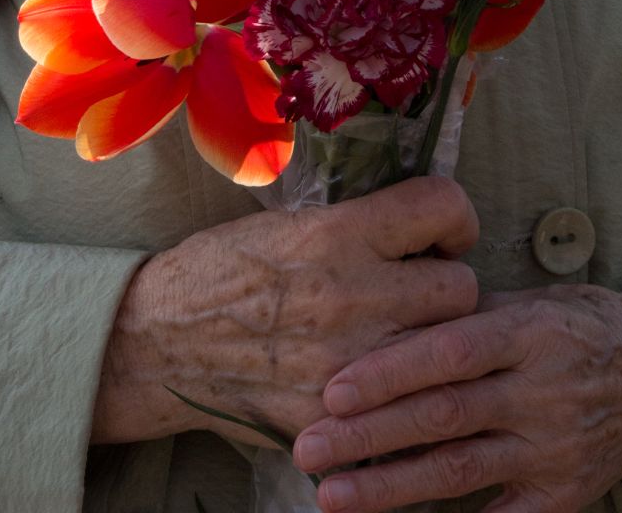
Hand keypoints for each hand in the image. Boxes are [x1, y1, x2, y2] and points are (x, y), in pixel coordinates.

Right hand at [92, 176, 479, 448]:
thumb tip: (420, 225)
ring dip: (432, 344)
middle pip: (460, 287)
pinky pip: (403, 409)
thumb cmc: (223, 269)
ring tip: (406, 338)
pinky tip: (382, 389)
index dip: (454, 218)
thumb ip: (358, 225)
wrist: (161, 340)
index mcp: (338, 233)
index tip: (443, 232)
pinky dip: (400, 400)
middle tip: (421, 291)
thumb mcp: (289, 221)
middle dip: (446, 287)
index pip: (441, 207)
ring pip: (443, 352)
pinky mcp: (337, 415)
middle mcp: (352, 294)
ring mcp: (348, 362)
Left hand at [292, 285, 621, 511]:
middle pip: (445, 416)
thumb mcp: (531, 300)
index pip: (450, 353)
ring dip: (389, 487)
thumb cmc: (578, 326)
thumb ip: (465, 313)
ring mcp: (554, 448)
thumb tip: (387, 312)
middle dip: (369, 434)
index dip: (389, 372)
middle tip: (307, 446)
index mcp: (530, 332)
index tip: (331, 389)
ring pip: (460, 471)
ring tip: (331, 495)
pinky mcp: (564, 494)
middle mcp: (543, 391)